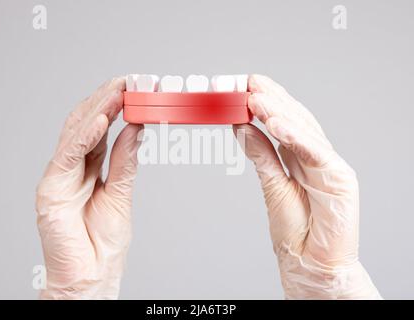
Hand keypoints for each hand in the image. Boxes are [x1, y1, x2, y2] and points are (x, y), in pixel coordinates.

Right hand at [36, 77, 142, 298]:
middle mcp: (72, 167)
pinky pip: (67, 156)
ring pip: (75, 134)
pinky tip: (101, 121)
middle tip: (130, 81)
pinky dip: (83, 137)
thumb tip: (134, 129)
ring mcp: (59, 176)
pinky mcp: (51, 189)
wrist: (92, 275)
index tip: (139, 88)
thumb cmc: (103, 242)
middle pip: (87, 124)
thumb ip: (125, 161)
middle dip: (108, 100)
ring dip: (98, 110)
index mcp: (89, 168)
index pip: (102, 129)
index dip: (118, 106)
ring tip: (119, 91)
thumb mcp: (121, 193)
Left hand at [234, 74, 380, 298]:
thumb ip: (261, 155)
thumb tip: (242, 127)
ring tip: (255, 98)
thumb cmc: (295, 230)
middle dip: (270, 99)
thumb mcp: (271, 185)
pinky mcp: (341, 180)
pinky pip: (316, 153)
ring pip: (305, 131)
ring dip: (280, 112)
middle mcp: (316, 156)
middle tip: (246, 83)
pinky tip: (276, 123)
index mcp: (299, 157)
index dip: (265, 102)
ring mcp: (329, 165)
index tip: (241, 86)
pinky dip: (297, 137)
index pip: (283, 122)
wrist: (312, 264)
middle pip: (294, 120)